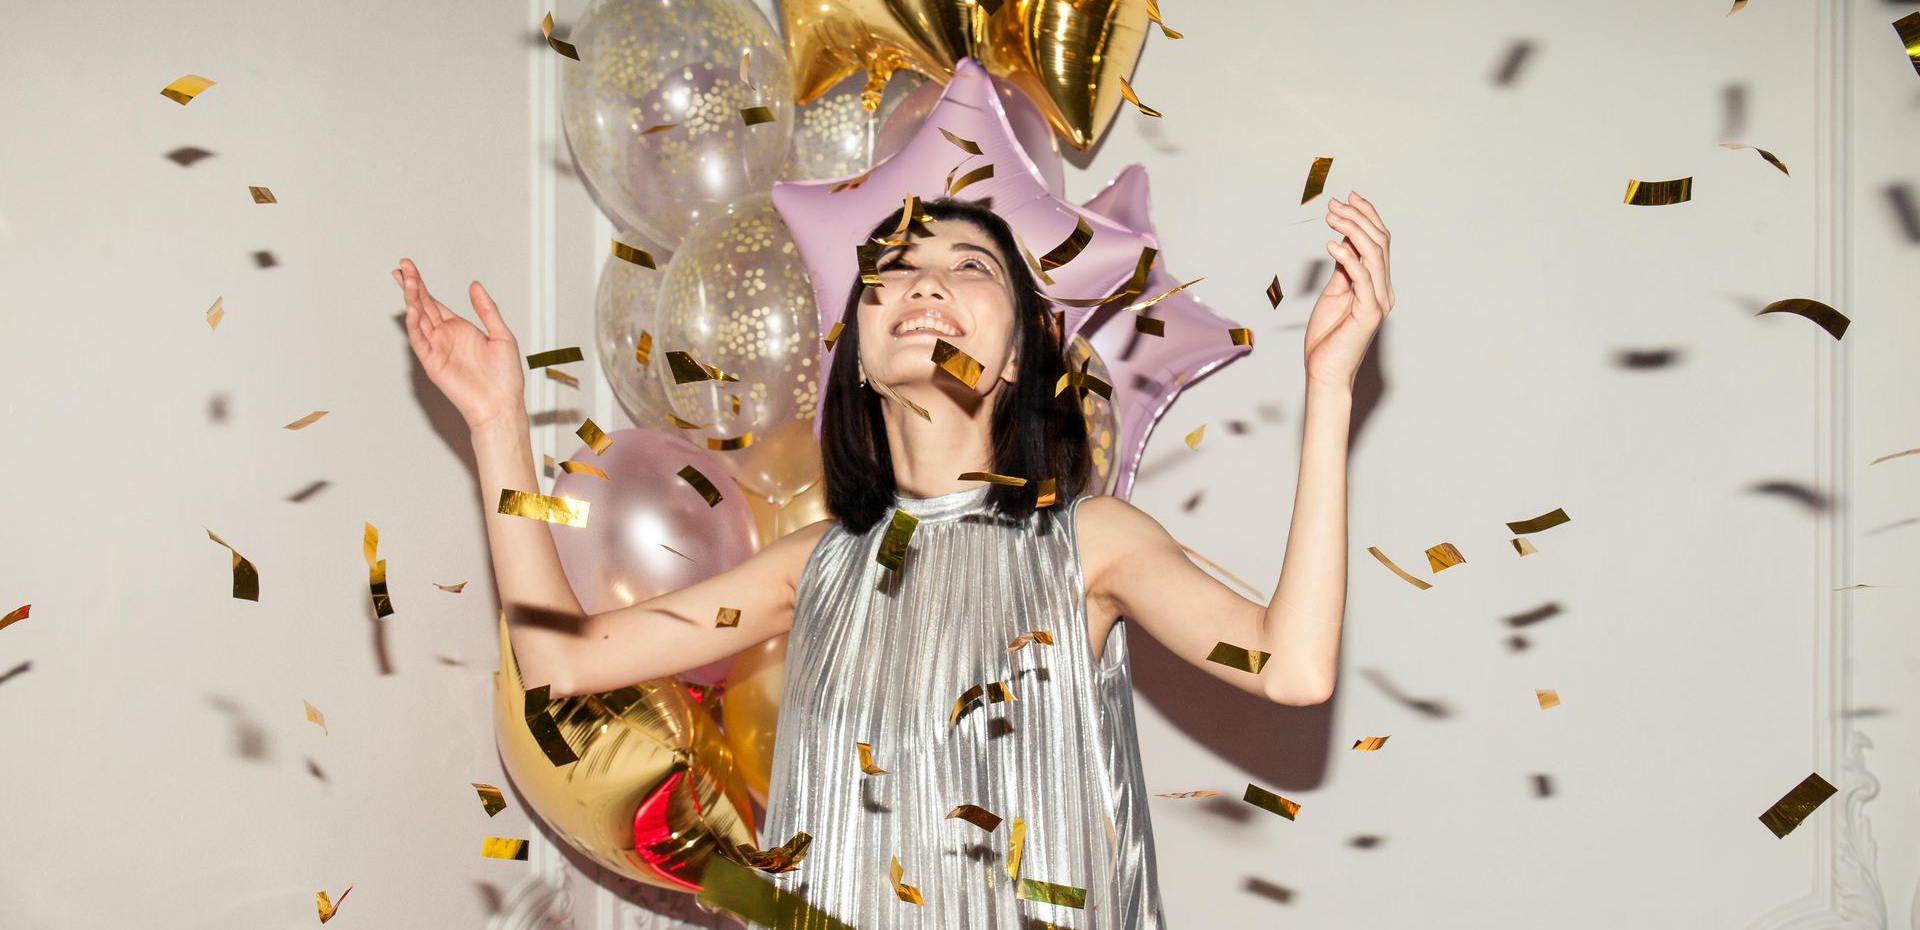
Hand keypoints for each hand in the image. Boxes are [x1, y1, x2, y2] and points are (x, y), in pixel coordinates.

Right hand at [395, 258, 525, 430]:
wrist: (502, 404)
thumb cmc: (505, 376)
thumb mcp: (502, 335)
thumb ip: (486, 309)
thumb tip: (475, 285)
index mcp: (459, 329)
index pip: (434, 302)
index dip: (421, 285)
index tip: (409, 268)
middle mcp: (445, 337)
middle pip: (423, 306)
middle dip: (411, 286)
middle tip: (402, 266)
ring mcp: (437, 349)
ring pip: (419, 320)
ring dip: (411, 300)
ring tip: (407, 281)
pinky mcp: (432, 363)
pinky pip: (419, 340)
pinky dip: (414, 324)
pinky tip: (412, 309)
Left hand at [1303, 191, 1394, 391]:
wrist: (1325, 371)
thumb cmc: (1328, 337)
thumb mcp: (1335, 293)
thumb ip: (1343, 269)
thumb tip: (1344, 240)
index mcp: (1378, 284)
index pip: (1379, 242)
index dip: (1367, 217)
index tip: (1348, 198)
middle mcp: (1384, 290)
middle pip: (1379, 243)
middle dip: (1358, 218)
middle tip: (1335, 204)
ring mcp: (1379, 301)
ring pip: (1374, 255)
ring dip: (1353, 231)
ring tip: (1333, 217)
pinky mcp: (1369, 313)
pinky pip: (1362, 278)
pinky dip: (1348, 257)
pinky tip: (1331, 244)